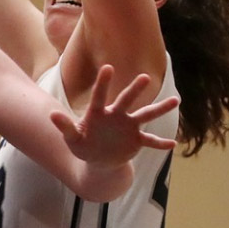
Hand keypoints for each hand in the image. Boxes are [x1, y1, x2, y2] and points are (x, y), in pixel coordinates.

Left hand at [50, 65, 178, 168]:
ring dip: (159, 108)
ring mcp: (128, 127)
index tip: (108, 67)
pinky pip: (150, 140)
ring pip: (145, 115)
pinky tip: (173, 143)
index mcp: (98, 113)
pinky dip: (160, 142)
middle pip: (126, 100)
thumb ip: (65, 127)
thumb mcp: (72, 138)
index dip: (103, 82)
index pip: (100, 95)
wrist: (97, 160)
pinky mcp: (136, 140)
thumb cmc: (83, 145)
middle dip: (135, 90)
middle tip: (145, 77)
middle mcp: (116, 115)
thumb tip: (52, 114)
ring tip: (176, 100)